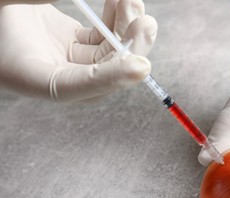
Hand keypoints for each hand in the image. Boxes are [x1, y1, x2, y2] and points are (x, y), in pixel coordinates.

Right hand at [0, 0, 156, 101]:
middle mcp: (55, 75)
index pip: (73, 87)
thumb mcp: (6, 5)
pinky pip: (103, 40)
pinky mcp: (76, 46)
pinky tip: (120, 4)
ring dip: (126, 31)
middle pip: (103, 75)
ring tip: (133, 2)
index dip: (109, 78)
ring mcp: (68, 61)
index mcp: (30, 77)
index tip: (139, 65)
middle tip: (146, 24)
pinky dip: (115, 24)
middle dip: (129, 49)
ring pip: (108, 55)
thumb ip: (34, 2)